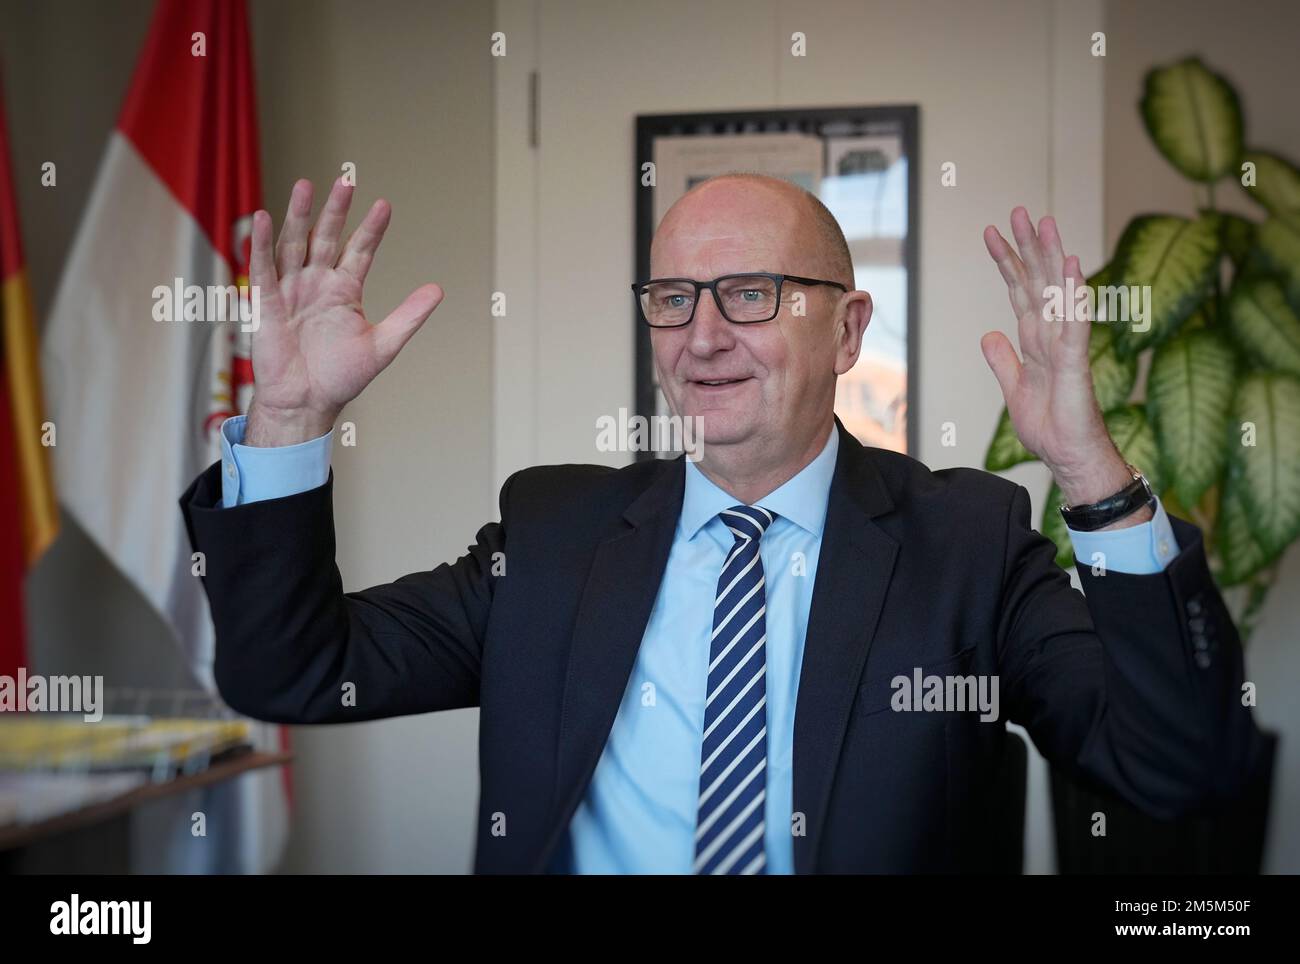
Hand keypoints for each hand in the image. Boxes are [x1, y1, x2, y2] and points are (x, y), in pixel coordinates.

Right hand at [244, 178, 443, 445]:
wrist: (307, 402)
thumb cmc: (341, 378)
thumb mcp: (383, 344)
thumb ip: (409, 315)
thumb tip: (438, 289)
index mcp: (344, 292)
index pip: (360, 251)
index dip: (370, 229)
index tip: (384, 205)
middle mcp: (317, 284)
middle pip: (325, 237)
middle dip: (335, 210)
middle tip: (345, 180)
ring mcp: (292, 291)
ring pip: (294, 244)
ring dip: (298, 215)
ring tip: (305, 185)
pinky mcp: (268, 304)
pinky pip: (263, 269)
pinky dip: (262, 244)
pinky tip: (264, 217)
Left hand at [982, 208, 1147, 522]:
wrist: (1070, 457)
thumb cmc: (1051, 426)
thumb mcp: (1014, 389)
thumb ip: (1003, 360)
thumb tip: (990, 333)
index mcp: (1037, 340)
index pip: (1020, 291)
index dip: (1007, 263)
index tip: (992, 234)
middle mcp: (1053, 335)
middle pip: (1039, 282)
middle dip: (1027, 247)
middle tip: (1018, 211)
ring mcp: (1067, 345)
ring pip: (1057, 293)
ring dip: (1051, 257)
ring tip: (1045, 223)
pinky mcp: (1077, 362)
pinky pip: (1074, 323)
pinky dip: (1073, 296)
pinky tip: (1071, 268)